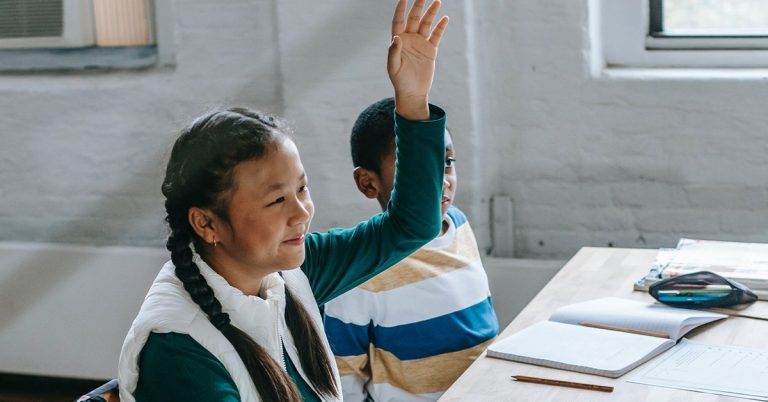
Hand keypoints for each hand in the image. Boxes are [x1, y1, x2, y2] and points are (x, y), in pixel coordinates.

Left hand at [388, 0, 448, 119]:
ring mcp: (421, 43)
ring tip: (437, 1)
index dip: (401, 9)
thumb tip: (396, 37)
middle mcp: (409, 39)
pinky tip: (445, 18)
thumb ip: (393, 52)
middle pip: (414, 18)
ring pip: (426, 24)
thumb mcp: (393, 68)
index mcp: (398, 41)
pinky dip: (441, 27)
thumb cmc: (399, 81)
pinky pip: (436, 35)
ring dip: (431, 13)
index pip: (398, 20)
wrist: (413, 92)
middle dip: (418, 5)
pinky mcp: (431, 50)